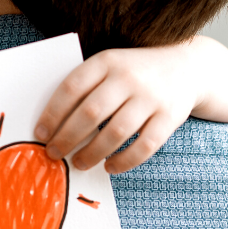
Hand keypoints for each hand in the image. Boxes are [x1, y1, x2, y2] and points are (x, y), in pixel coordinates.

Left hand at [34, 39, 227, 173]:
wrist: (187, 66)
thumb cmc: (134, 72)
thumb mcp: (109, 65)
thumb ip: (85, 87)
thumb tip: (52, 125)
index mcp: (107, 61)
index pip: (72, 88)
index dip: (52, 114)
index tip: (40, 134)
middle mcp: (129, 77)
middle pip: (90, 113)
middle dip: (67, 138)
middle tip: (54, 154)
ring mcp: (151, 97)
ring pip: (115, 133)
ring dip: (92, 153)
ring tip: (79, 163)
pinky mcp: (170, 117)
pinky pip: (144, 147)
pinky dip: (124, 161)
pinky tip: (110, 167)